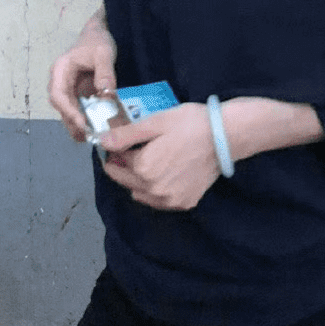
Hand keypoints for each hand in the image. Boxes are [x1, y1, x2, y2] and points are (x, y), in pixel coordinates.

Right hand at [48, 8, 116, 141]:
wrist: (99, 35)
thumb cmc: (98, 41)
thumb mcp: (104, 53)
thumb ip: (105, 72)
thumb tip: (106, 93)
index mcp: (61, 70)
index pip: (58, 95)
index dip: (68, 111)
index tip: (82, 123)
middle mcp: (60, 82)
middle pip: (61, 106)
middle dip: (72, 122)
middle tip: (88, 136)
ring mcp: (68, 89)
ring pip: (68, 111)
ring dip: (77, 125)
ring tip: (92, 137)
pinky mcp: (77, 94)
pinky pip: (78, 109)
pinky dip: (85, 120)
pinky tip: (96, 129)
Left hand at [99, 104, 219, 210]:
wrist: (224, 137)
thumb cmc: (189, 123)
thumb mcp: (155, 122)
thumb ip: (126, 135)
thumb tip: (100, 141)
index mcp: (142, 168)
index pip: (117, 160)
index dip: (114, 149)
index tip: (117, 140)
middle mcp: (152, 189)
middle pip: (124, 180)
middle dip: (121, 166)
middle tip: (126, 150)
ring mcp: (169, 199)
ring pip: (139, 194)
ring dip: (135, 181)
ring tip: (145, 162)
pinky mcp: (184, 203)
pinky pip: (158, 201)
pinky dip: (153, 191)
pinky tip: (161, 176)